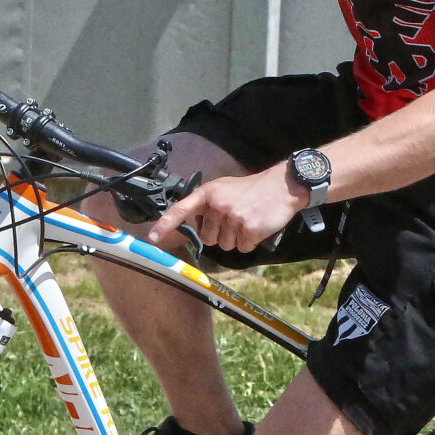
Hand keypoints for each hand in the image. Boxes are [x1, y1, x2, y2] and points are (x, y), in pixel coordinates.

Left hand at [149, 164, 304, 255]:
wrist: (282, 186)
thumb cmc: (252, 190)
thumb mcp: (224, 189)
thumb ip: (207, 205)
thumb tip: (195, 227)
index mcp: (208, 193)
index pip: (181, 210)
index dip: (165, 225)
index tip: (153, 238)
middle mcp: (217, 205)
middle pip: (208, 238)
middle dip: (221, 234)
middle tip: (236, 218)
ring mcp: (232, 217)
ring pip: (225, 245)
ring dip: (236, 239)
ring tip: (248, 220)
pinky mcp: (248, 229)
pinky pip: (242, 248)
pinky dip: (250, 242)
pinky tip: (257, 226)